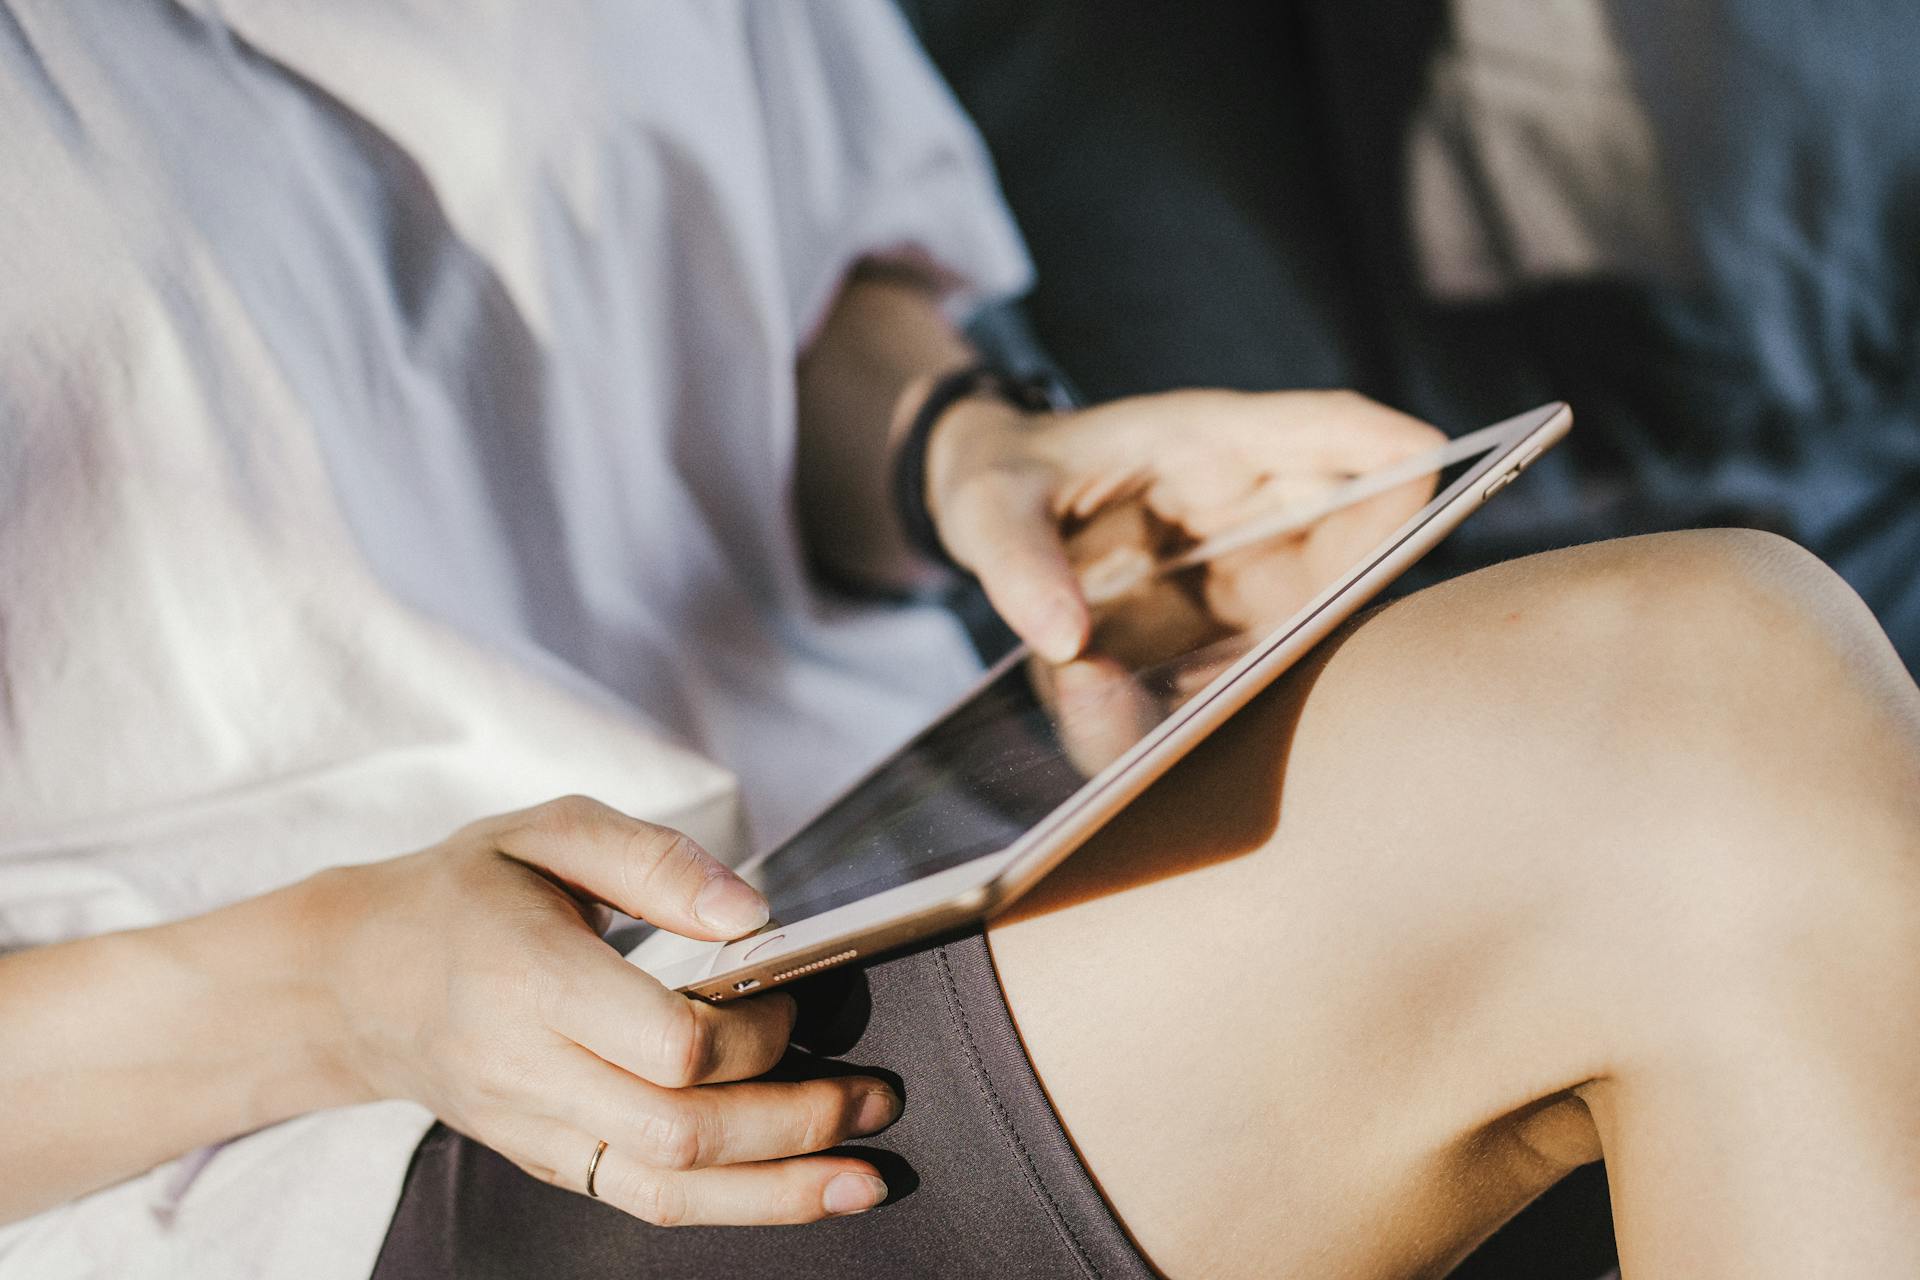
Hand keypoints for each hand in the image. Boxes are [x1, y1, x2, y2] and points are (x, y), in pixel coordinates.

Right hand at [318, 796, 898, 1225]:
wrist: (353, 980)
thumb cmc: (464, 892)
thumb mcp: (548, 831)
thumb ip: (656, 860)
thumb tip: (753, 913)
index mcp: (532, 978)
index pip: (667, 1041)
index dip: (757, 1033)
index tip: (801, 995)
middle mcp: (530, 1068)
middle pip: (680, 1130)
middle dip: (795, 1124)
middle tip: (877, 1095)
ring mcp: (536, 1128)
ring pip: (664, 1191)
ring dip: (777, 1194)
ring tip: (864, 1177)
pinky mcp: (547, 1159)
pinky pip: (640, 1202)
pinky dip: (728, 1207)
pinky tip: (795, 1193)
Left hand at [919, 387, 1446, 660]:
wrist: (984, 509)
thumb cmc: (997, 481)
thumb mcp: (983, 506)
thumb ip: (1016, 564)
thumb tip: (1067, 645)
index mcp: (1204, 440)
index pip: (1320, 429)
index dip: (1383, 446)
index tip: (1435, 466)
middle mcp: (1246, 501)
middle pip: (1349, 527)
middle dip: (1372, 563)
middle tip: (1359, 622)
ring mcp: (1248, 564)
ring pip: (1320, 602)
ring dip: (1309, 646)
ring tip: (1248, 699)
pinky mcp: (1230, 624)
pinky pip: (1263, 661)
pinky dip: (1248, 694)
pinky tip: (1193, 736)